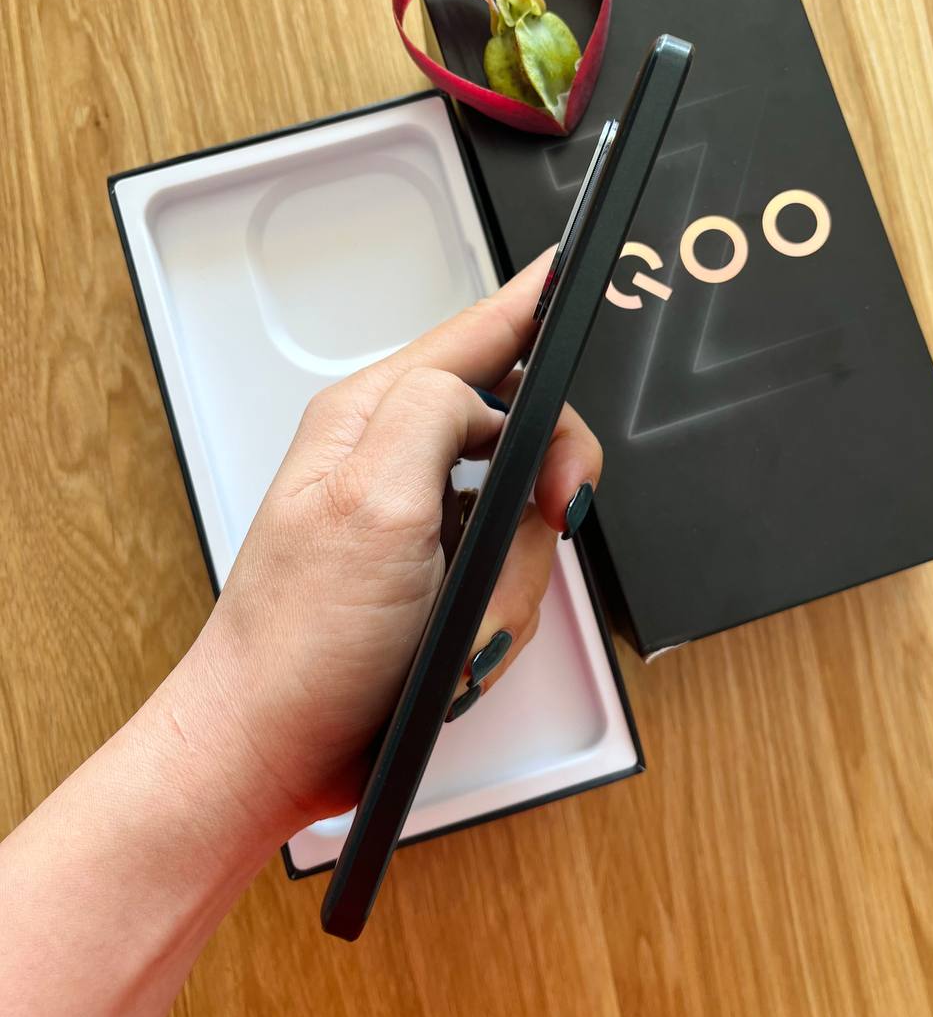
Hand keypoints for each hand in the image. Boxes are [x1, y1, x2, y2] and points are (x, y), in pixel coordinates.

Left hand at [169, 250, 602, 830]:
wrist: (274, 747)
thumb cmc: (300, 641)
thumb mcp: (375, 504)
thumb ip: (435, 415)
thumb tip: (483, 389)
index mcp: (371, 418)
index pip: (474, 338)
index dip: (534, 306)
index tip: (575, 270)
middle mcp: (394, 457)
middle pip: (521, 427)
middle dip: (544, 488)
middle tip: (554, 516)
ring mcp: (417, 518)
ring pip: (525, 513)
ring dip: (512, 576)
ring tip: (465, 616)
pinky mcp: (433, 573)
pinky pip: (509, 568)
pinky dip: (501, 607)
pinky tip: (462, 637)